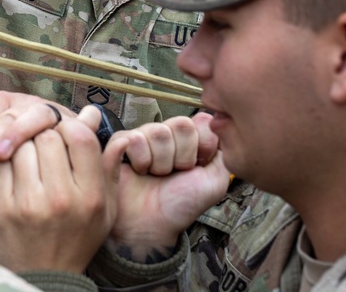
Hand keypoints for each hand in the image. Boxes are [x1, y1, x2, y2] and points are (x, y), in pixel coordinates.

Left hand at [0, 91, 73, 177]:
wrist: (68, 165)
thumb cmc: (30, 157)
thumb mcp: (1, 150)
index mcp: (5, 104)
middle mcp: (24, 103)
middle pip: (2, 118)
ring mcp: (47, 111)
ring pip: (27, 117)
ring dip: (13, 135)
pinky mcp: (69, 123)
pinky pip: (57, 128)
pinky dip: (49, 136)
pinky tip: (37, 157)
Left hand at [0, 105, 118, 273]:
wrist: (43, 278)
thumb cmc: (76, 239)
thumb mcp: (105, 209)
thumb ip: (108, 167)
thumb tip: (103, 123)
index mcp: (90, 196)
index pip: (80, 138)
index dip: (70, 127)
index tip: (64, 134)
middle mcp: (61, 198)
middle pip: (47, 137)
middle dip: (44, 134)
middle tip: (43, 144)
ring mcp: (30, 203)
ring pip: (21, 146)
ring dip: (22, 144)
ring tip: (28, 156)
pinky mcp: (3, 208)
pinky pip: (2, 164)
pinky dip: (5, 158)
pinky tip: (12, 167)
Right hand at [102, 113, 229, 260]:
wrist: (152, 224)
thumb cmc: (181, 205)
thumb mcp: (215, 182)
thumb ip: (224, 152)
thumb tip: (220, 124)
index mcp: (190, 139)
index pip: (202, 121)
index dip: (203, 145)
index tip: (198, 166)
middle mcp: (168, 133)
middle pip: (181, 124)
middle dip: (182, 155)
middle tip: (175, 173)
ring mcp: (144, 135)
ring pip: (158, 132)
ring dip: (161, 162)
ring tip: (156, 175)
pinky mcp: (121, 141)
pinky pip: (134, 138)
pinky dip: (141, 160)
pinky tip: (140, 171)